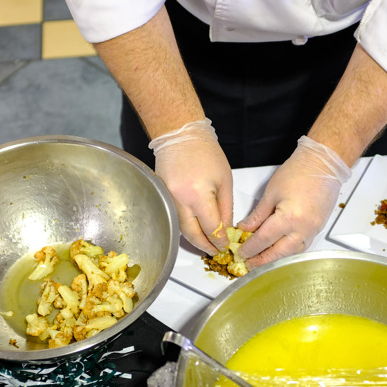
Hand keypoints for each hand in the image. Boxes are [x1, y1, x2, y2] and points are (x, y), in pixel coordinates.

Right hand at [149, 118, 232, 254]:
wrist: (181, 135)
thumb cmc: (206, 153)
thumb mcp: (225, 180)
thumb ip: (226, 208)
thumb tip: (225, 229)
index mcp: (198, 194)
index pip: (211, 227)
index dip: (219, 240)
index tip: (225, 245)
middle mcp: (179, 199)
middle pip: (192, 234)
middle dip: (204, 245)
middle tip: (214, 251)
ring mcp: (167, 198)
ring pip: (180, 228)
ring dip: (194, 238)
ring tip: (206, 244)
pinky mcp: (161, 195)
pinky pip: (173, 217)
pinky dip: (184, 226)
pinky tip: (194, 229)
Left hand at [237, 136, 351, 267]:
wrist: (322, 164)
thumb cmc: (298, 172)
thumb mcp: (271, 193)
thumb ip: (258, 215)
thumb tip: (246, 229)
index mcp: (289, 217)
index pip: (264, 239)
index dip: (250, 248)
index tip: (241, 252)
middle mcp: (303, 228)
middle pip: (279, 253)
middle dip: (261, 260)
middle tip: (248, 264)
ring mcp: (313, 230)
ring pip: (292, 253)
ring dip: (275, 259)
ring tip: (261, 261)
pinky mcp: (318, 228)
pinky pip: (302, 246)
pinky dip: (288, 251)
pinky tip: (279, 251)